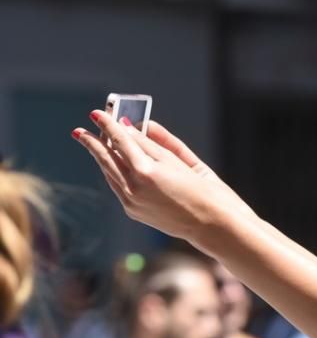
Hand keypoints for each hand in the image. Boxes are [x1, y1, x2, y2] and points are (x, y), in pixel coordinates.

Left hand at [73, 111, 251, 242]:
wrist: (214, 225)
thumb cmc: (204, 190)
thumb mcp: (181, 160)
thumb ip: (153, 143)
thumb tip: (131, 128)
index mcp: (146, 172)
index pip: (120, 141)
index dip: (108, 125)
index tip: (97, 113)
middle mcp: (133, 188)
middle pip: (107, 158)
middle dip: (94, 143)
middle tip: (81, 130)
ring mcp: (131, 202)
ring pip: (109, 173)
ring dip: (102, 158)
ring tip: (95, 144)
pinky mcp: (133, 212)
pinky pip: (117, 186)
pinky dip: (114, 173)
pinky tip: (114, 165)